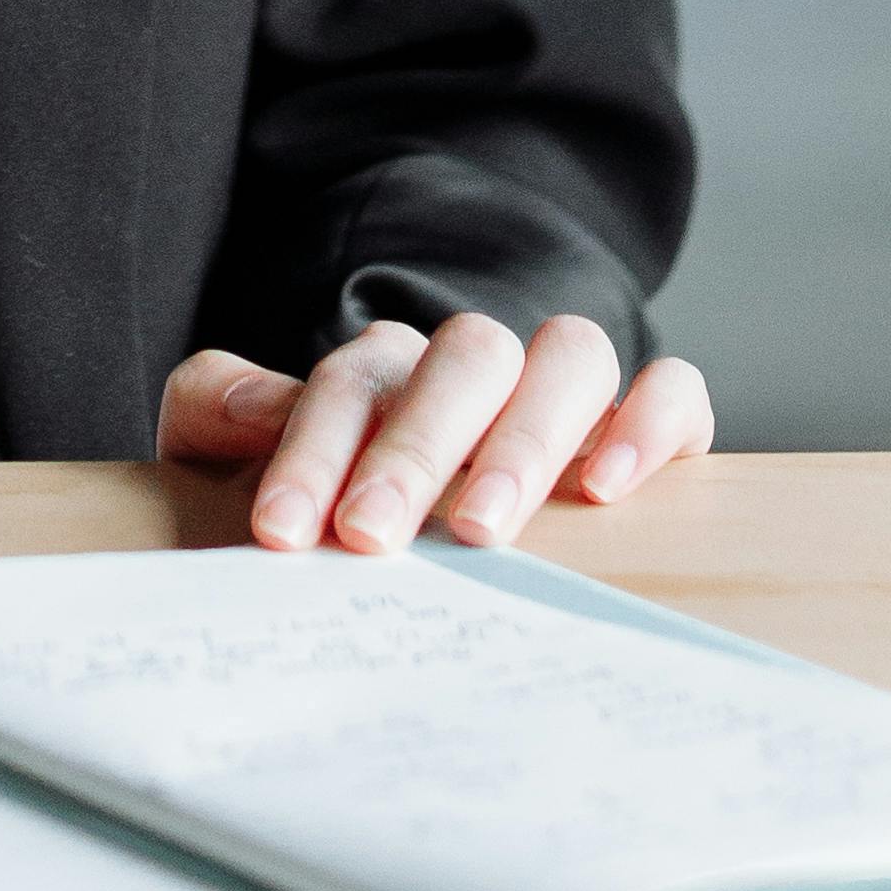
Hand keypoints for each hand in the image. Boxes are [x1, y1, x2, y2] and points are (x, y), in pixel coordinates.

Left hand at [155, 309, 713, 548]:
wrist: (422, 525)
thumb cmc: (336, 504)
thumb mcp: (241, 458)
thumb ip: (218, 411)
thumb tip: (261, 403)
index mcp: (385, 371)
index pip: (353, 382)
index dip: (312, 451)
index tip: (284, 533)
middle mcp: (476, 368)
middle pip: (462, 355)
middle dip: (413, 446)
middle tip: (372, 537)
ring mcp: (561, 391)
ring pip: (568, 353)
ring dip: (524, 436)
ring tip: (479, 529)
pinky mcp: (647, 424)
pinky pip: (673, 387)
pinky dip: (649, 422)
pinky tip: (606, 489)